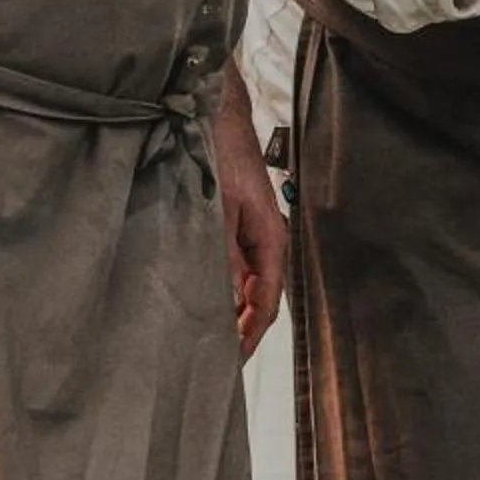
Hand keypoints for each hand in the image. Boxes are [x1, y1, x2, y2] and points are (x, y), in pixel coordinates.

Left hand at [211, 79, 285, 357]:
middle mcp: (267, 243)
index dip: (252, 333)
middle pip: (262, 299)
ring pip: (249, 287)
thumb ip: (223, 255)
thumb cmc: (223, 157)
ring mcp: (254, 236)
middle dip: (244, 331)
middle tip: (217, 361)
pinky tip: (207, 302)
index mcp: (271, 240)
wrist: (219, 118)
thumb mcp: (220, 209)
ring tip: (210, 339)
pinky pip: (238, 270)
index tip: (232, 360)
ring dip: (234, 313)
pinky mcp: (239, 229)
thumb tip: (227, 300)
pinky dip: (227, 291)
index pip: (268, 301)